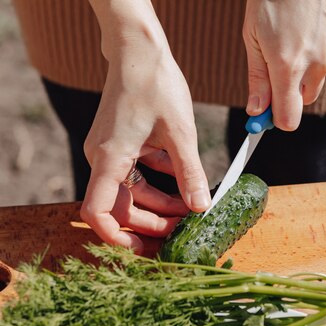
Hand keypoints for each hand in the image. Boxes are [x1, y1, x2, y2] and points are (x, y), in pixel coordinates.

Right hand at [82, 0, 210, 251]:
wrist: (140, 51)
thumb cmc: (156, 86)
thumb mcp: (180, 134)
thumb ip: (190, 174)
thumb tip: (202, 208)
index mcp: (109, 158)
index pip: (98, 211)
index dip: (116, 236)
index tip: (143, 248)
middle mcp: (103, 158)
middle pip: (121, 207)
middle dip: (151, 223)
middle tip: (182, 233)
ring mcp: (111, 151)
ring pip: (132, 192)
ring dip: (160, 204)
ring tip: (191, 211)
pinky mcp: (122, 144)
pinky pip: (138, 174)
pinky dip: (160, 183)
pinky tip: (185, 186)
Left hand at [243, 0, 325, 129]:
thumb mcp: (254, 35)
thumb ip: (258, 77)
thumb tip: (256, 111)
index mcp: (287, 65)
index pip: (289, 118)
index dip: (278, 119)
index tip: (269, 115)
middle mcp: (317, 63)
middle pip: (305, 99)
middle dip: (292, 89)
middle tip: (280, 64)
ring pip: (320, 75)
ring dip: (310, 65)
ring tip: (299, 31)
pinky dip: (325, 47)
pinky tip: (316, 24)